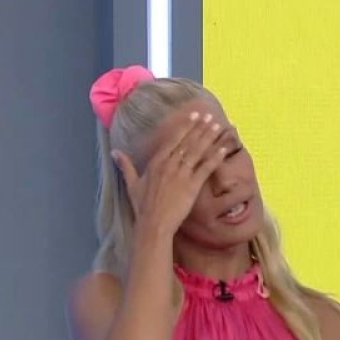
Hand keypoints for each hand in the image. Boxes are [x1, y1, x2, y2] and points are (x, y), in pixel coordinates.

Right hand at [112, 112, 229, 232]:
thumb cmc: (142, 207)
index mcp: (156, 162)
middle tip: (210, 115)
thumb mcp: (132, 184)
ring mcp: (181, 175)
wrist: (153, 225)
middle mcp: (169, 164)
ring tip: (219, 125)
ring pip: (198, 151)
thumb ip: (125, 166)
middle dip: (200, 127)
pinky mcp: (192, 186)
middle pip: (188, 142)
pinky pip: (206, 168)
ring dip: (210, 137)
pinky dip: (216, 157)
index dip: (185, 126)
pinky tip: (224, 148)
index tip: (194, 115)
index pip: (173, 139)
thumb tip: (114, 152)